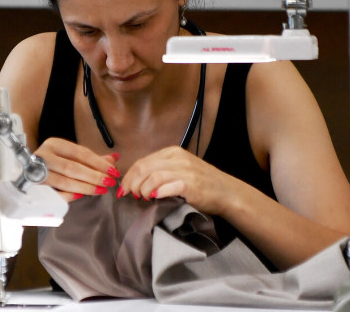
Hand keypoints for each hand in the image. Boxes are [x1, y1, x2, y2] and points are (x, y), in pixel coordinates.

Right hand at [36, 137, 120, 201]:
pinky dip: (69, 195)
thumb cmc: (54, 165)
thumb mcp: (71, 158)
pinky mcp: (34, 188)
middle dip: (94, 176)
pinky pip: (55, 193)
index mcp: (54, 145)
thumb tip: (116, 158)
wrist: (27, 175)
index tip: (113, 170)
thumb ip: (93, 159)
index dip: (98, 162)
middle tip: (109, 182)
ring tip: (101, 190)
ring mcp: (37, 173)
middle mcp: (44, 156)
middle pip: (73, 167)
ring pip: (64, 181)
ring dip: (85, 186)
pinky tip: (81, 195)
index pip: (80, 152)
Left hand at [118, 146, 235, 215]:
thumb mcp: (180, 169)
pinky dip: (156, 192)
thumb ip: (161, 170)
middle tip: (128, 195)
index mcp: (173, 152)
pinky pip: (167, 186)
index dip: (129, 175)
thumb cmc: (201, 183)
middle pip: (144, 167)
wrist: (226, 192)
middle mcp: (178, 158)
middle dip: (132, 183)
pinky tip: (153, 198)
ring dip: (142, 189)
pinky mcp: (190, 185)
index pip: (142, 161)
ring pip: (152, 176)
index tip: (123, 188)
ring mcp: (185, 171)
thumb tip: (135, 181)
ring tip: (142, 198)